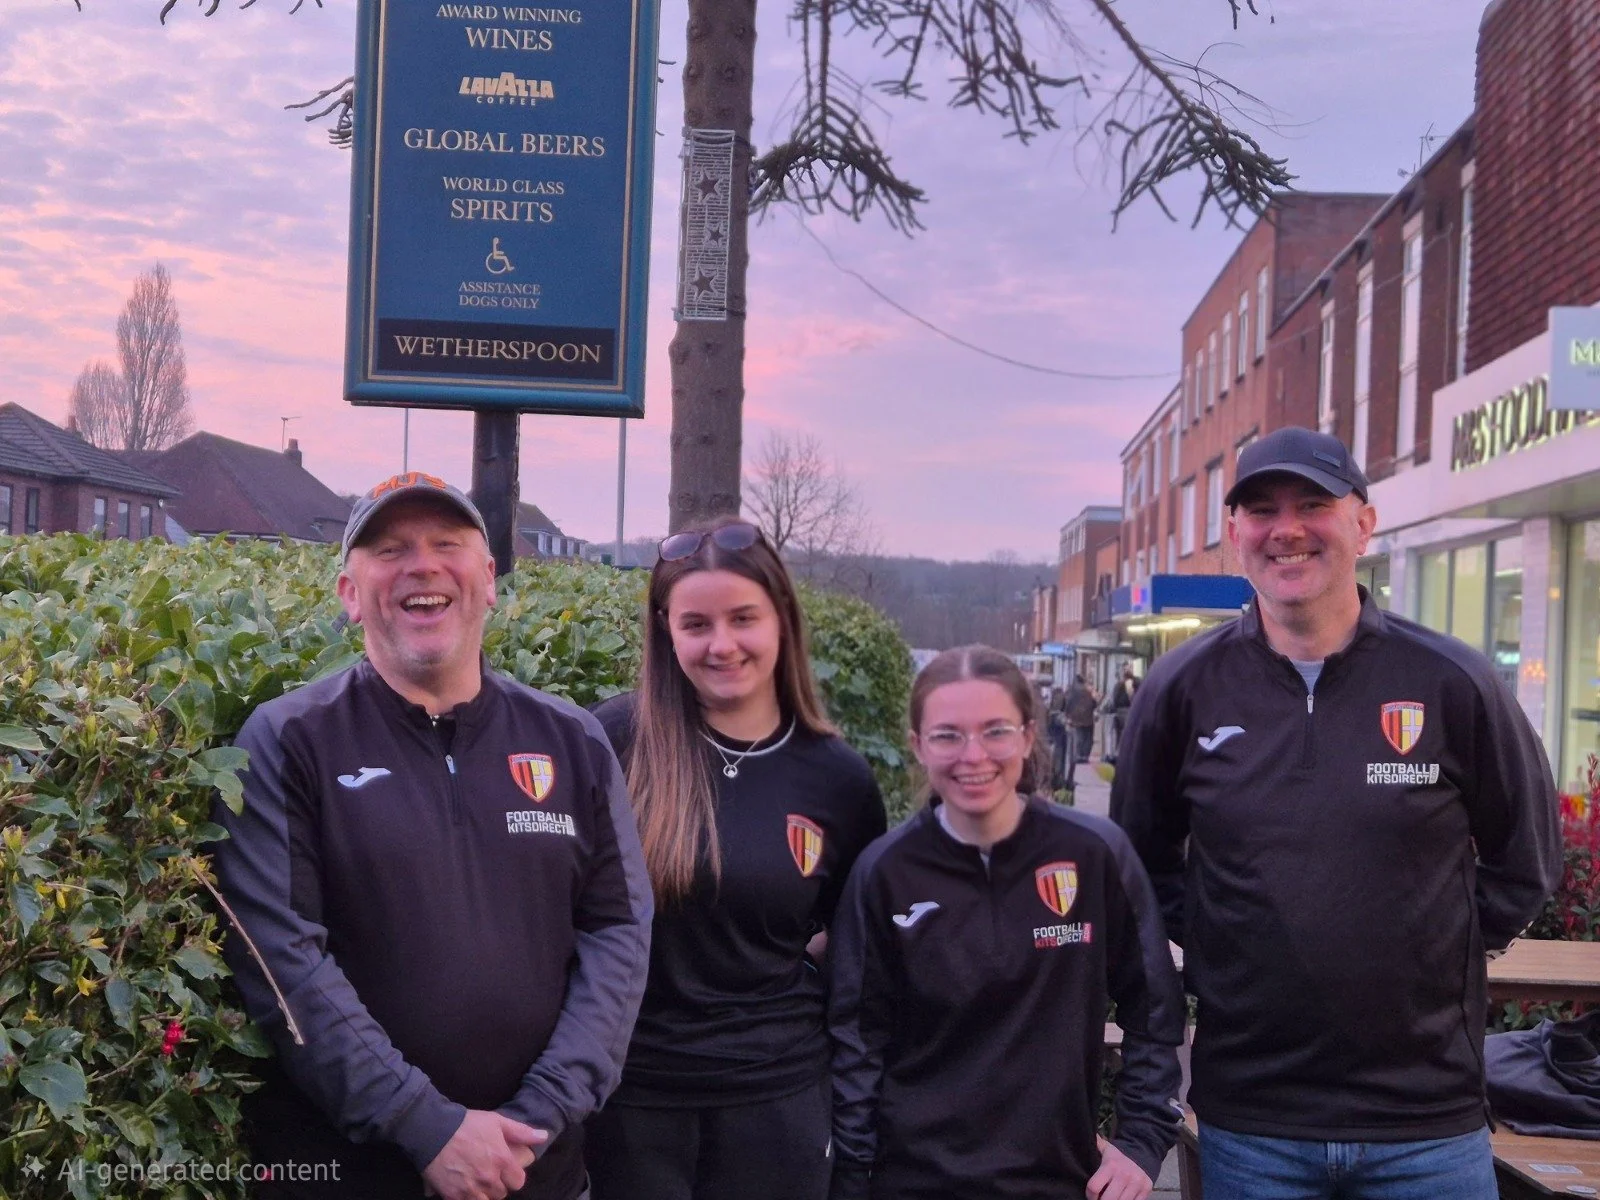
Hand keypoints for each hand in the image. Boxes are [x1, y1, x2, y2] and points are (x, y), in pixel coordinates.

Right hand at [421, 1110, 547, 1199]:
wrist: (433, 1131)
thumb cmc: (467, 1124)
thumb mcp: (497, 1121)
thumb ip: (521, 1132)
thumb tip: (544, 1136)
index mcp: (502, 1160)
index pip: (518, 1182)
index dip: (513, 1176)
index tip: (505, 1170)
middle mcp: (489, 1178)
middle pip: (501, 1193)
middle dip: (497, 1185)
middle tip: (488, 1173)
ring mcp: (471, 1189)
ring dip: (483, 1194)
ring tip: (477, 1182)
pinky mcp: (453, 1196)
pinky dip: (468, 1198)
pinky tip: (464, 1187)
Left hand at [1086, 1136, 1152, 1199]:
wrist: (1142, 1154)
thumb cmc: (1117, 1156)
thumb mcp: (1105, 1149)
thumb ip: (1094, 1146)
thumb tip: (1082, 1136)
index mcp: (1111, 1165)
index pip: (1094, 1187)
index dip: (1089, 1195)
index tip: (1091, 1196)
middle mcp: (1124, 1175)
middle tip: (1100, 1199)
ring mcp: (1136, 1184)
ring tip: (1110, 1198)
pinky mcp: (1146, 1191)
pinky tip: (1120, 1198)